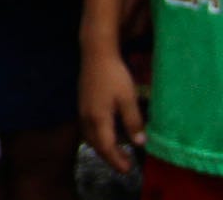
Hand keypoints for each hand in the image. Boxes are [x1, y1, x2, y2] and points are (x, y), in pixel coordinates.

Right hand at [79, 50, 144, 172]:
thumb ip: (133, 122)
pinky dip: (98, 137)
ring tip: (117, 153)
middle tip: (125, 165)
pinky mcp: (83, 103)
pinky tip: (107, 134)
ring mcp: (82, 110)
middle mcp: (87, 117)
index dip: (117, 160)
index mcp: (99, 118)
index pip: (106, 146)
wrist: (95, 54)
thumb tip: (140, 143)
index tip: (128, 169)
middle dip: (110, 157)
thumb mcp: (128, 99)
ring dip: (103, 148)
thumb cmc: (114, 75)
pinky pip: (88, 128)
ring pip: (90, 137)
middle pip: (96, 145)